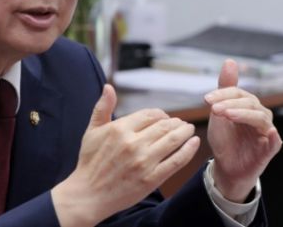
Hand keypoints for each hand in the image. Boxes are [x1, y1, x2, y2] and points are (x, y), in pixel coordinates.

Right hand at [52, 84, 199, 226]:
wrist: (88, 195)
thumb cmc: (89, 162)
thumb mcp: (92, 131)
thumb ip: (102, 108)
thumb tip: (108, 87)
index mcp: (119, 129)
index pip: (149, 114)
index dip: (161, 114)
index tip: (164, 118)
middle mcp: (133, 143)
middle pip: (164, 125)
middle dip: (176, 122)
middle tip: (182, 123)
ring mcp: (144, 162)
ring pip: (173, 140)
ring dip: (185, 132)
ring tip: (189, 129)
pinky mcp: (151, 179)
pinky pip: (176, 161)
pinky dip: (188, 150)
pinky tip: (194, 142)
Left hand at [205, 59, 282, 201]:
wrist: (226, 167)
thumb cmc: (225, 139)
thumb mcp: (219, 114)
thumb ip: (225, 88)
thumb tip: (230, 61)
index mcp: (248, 105)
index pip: (237, 93)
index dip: (222, 94)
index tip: (206, 100)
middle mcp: (260, 115)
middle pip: (249, 103)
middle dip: (230, 104)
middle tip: (214, 109)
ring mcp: (266, 131)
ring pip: (260, 118)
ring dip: (244, 115)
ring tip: (228, 115)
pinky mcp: (270, 148)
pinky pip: (275, 141)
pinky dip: (273, 136)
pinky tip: (269, 132)